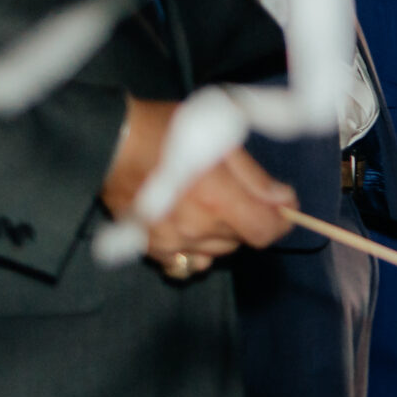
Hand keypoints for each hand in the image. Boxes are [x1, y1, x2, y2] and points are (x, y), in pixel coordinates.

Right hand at [101, 97, 297, 274]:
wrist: (113, 142)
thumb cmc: (168, 133)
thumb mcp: (221, 142)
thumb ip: (255, 178)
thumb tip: (283, 200)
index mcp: (217, 199)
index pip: (265, 231)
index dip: (281, 221)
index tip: (283, 208)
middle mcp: (195, 228)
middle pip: (242, 240)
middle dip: (247, 219)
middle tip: (234, 192)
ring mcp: (171, 242)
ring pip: (216, 252)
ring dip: (221, 235)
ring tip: (207, 205)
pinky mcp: (149, 248)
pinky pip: (185, 263)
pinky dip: (194, 251)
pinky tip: (189, 228)